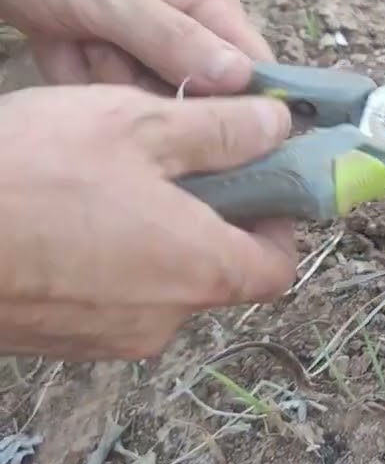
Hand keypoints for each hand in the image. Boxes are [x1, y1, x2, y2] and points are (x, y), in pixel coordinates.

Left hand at [0, 0, 272, 94]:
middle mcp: (184, 26)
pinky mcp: (106, 56)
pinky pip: (104, 91)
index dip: (244, 101)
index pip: (254, 65)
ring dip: (102, 78)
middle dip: (147, 87)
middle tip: (105, 50)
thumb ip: (173, 38)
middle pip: (196, 92)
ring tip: (75, 36)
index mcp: (204, 1)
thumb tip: (243, 80)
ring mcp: (143, 43)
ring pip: (144, 96)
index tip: (207, 121)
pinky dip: (74, 73)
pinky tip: (57, 42)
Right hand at [0, 85, 296, 359]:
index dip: (279, 220)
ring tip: (107, 176)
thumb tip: (277, 126)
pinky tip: (65, 209)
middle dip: (209, 215)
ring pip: (158, 280)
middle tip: (176, 159)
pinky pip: (106, 294)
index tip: (260, 177)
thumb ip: (220, 129)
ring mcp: (106, 336)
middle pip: (218, 270)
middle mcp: (162, 319)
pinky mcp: (58, 338)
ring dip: (151, 232)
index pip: (278, 266)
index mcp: (199, 269)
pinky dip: (104, 255)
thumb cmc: (26, 174)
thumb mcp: (137, 124)